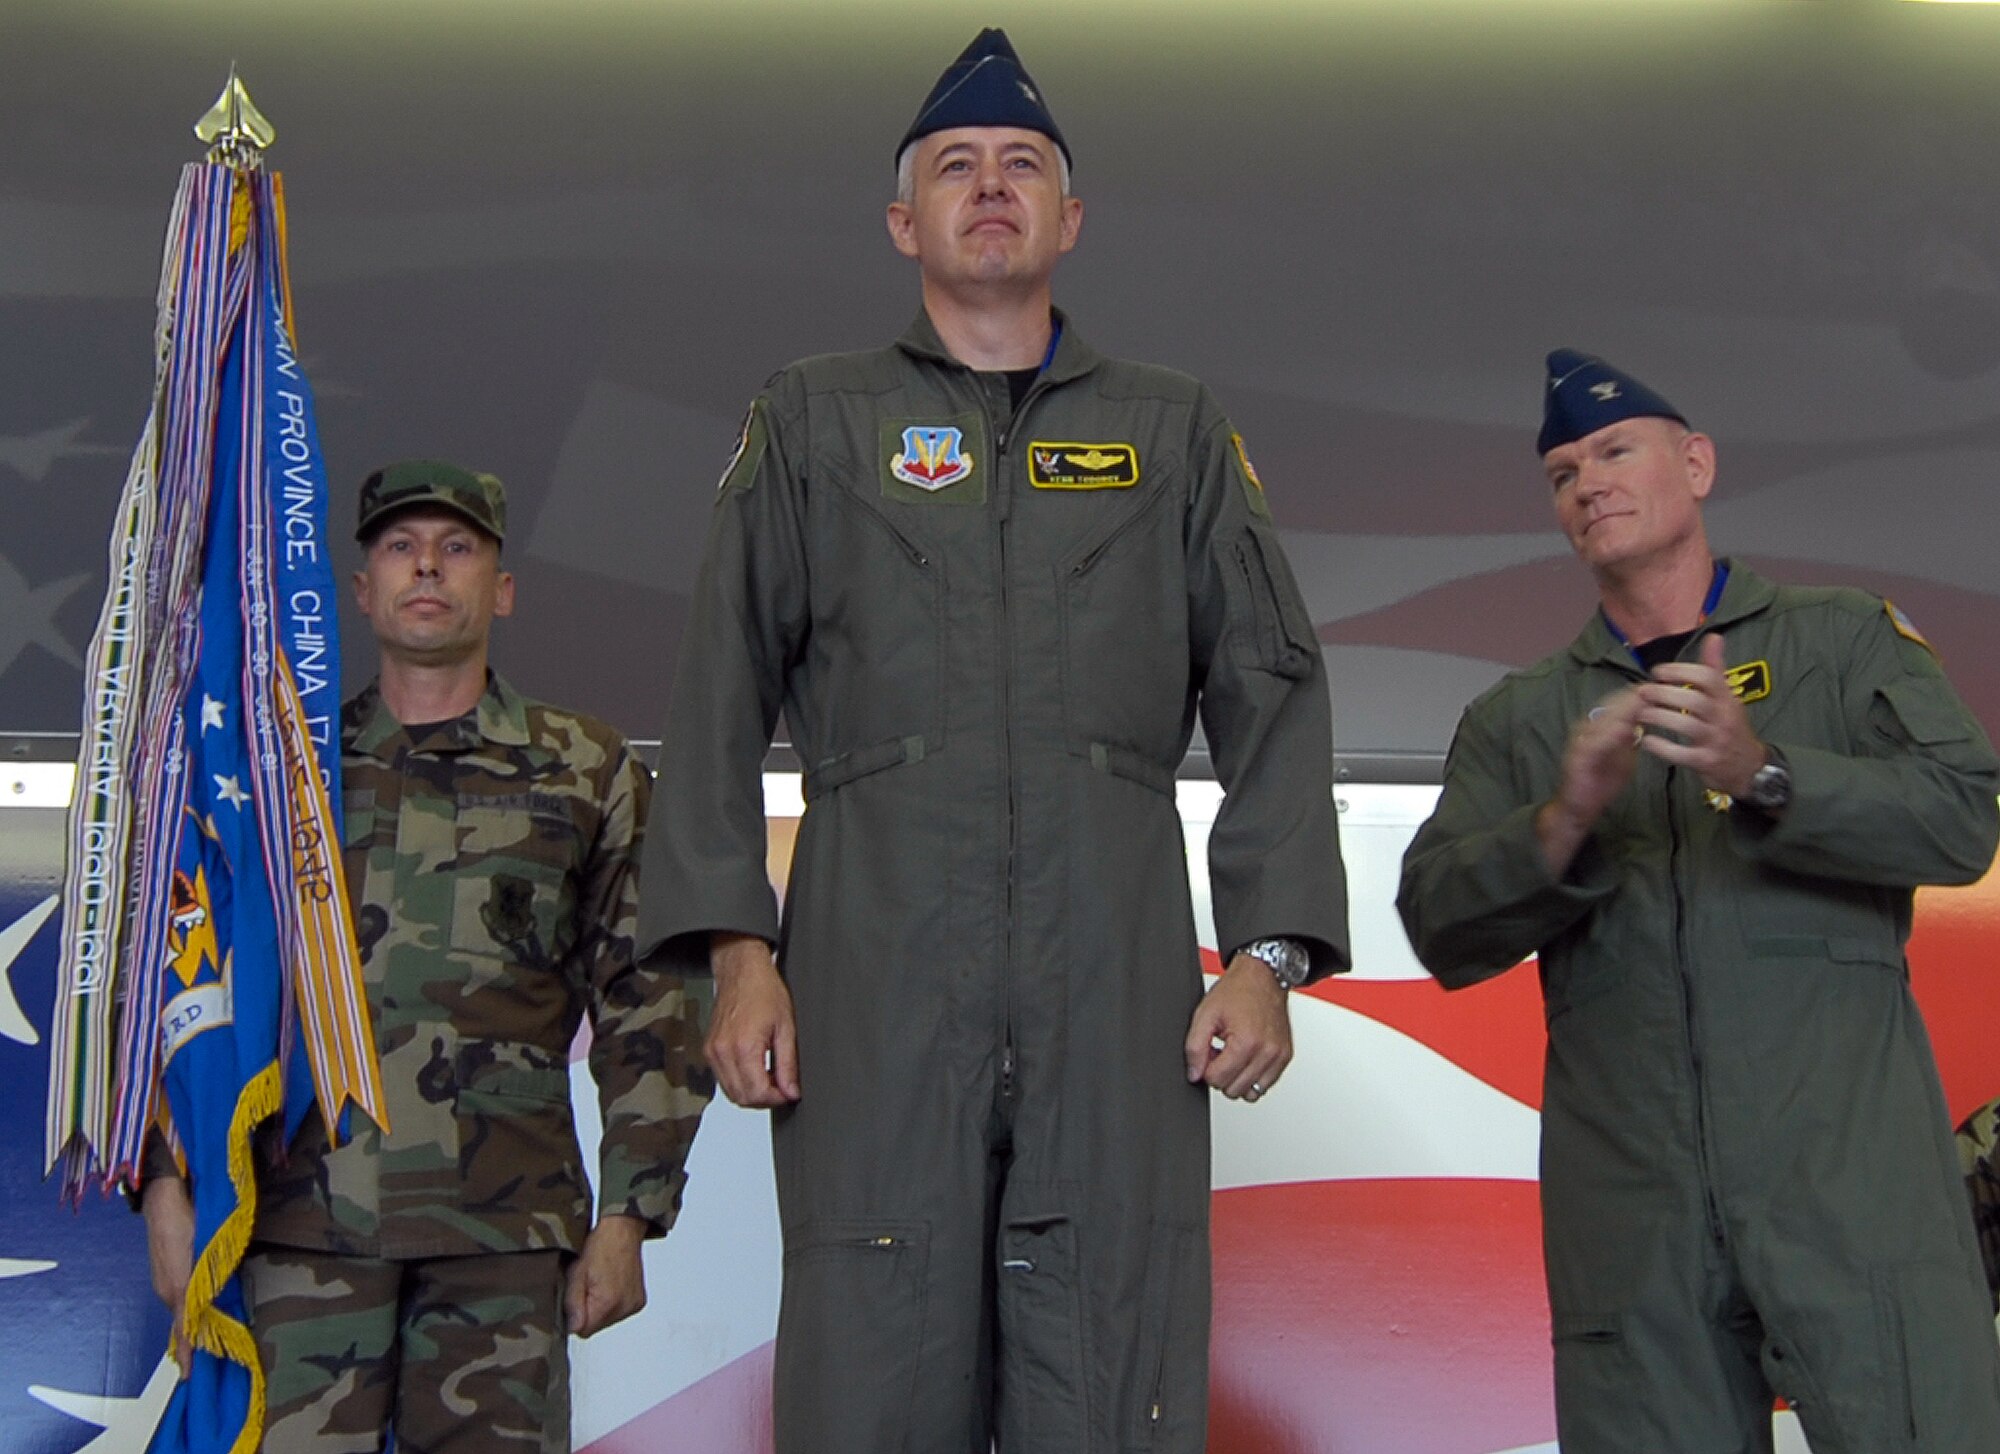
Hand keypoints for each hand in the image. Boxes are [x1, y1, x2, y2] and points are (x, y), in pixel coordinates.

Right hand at [141, 1175, 193, 1376]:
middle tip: (203, 1363)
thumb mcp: (203, 1248)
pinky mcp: (164, 1274)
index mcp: (178, 1287)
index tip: (188, 1375)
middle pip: (182, 1323)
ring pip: (180, 1311)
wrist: (162, 1198)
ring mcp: (163, 1282)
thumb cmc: (187, 1219)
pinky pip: (176, 1300)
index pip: (184, 1328)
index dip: (187, 1352)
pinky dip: (185, 1311)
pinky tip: (195, 1313)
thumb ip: (212, 1276)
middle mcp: (168, 1290)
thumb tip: (220, 1299)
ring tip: (203, 1344)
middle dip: (192, 1343)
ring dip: (190, 1326)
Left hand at [565, 1213, 647, 1336]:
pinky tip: (611, 1285)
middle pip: (596, 1327)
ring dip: (601, 1308)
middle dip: (588, 1312)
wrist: (623, 1230)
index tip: (575, 1299)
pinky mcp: (639, 1301)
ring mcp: (634, 1304)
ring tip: (600, 1283)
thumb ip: (572, 1304)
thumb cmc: (601, 1245)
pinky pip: (619, 1312)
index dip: (575, 1316)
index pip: (584, 1331)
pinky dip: (613, 1303)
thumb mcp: (576, 1273)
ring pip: (607, 1320)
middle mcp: (625, 1306)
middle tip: (588, 1286)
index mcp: (608, 1302)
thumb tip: (572, 1327)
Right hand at [705, 933, 799, 1106]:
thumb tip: (791, 1091)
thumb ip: (788, 1064)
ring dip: (752, 1092)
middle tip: (782, 1087)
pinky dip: (740, 1082)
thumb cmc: (763, 990)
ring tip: (771, 1076)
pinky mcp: (709, 1050)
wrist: (741, 971)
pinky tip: (756, 1069)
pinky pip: (723, 1079)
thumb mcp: (786, 1027)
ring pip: (731, 1092)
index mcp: (743, 1046)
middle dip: (765, 1099)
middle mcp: (722, 1052)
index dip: (776, 1098)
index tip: (789, 1093)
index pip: (757, 1093)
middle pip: (741, 1098)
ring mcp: (712, 1052)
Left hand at [1183, 953, 1292, 1100]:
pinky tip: (1246, 1056)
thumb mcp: (1205, 1014)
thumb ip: (1194, 1047)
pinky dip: (1253, 1076)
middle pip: (1234, 1090)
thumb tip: (1194, 1074)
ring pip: (1251, 1093)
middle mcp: (1267, 1052)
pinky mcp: (1285, 1057)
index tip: (1209, 1050)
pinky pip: (1265, 1085)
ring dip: (1237, 1078)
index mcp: (1247, 1042)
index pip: (1217, 1080)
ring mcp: (1279, 1056)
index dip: (1206, 1067)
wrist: (1264, 976)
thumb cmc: (1237, 991)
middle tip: (1220, 1050)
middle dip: (1221, 1074)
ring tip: (1233, 1054)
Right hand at [1537, 685, 1645, 874]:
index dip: (1640, 695)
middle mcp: (1588, 729)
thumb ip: (1632, 739)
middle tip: (1658, 688)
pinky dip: (1610, 734)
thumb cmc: (1601, 783)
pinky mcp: (1577, 757)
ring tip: (1644, 702)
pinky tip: (1625, 728)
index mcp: (1599, 727)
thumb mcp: (1624, 757)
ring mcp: (1581, 741)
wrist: (1578, 808)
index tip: (1663, 687)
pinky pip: (1596, 742)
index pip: (1621, 705)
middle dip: (1636, 698)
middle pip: (1613, 706)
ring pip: (1605, 720)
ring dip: (1625, 710)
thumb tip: (1648, 720)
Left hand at [1636, 634, 1765, 796]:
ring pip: (1686, 726)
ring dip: (1659, 718)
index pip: (1708, 678)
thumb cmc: (1730, 726)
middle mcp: (1724, 718)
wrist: (1748, 767)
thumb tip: (1713, 636)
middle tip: (1643, 691)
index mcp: (1727, 698)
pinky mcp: (1707, 762)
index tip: (1658, 672)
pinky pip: (1682, 754)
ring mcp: (1716, 741)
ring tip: (1641, 714)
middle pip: (1694, 701)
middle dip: (1664, 694)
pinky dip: (1662, 747)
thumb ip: (1715, 669)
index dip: (1680, 671)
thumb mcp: (1727, 696)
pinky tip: (1647, 740)